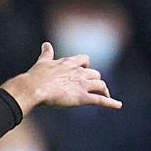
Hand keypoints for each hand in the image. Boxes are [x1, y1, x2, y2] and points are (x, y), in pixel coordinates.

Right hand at [1, 42, 120, 114]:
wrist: (33, 88)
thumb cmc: (35, 76)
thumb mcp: (42, 62)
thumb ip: (47, 53)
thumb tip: (46, 44)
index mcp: (69, 63)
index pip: (85, 60)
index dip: (86, 66)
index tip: (84, 71)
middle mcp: (78, 72)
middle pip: (95, 74)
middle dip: (95, 80)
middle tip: (93, 87)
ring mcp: (82, 85)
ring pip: (100, 85)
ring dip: (104, 90)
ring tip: (106, 96)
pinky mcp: (82, 97)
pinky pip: (100, 100)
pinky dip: (111, 103)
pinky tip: (118, 105)